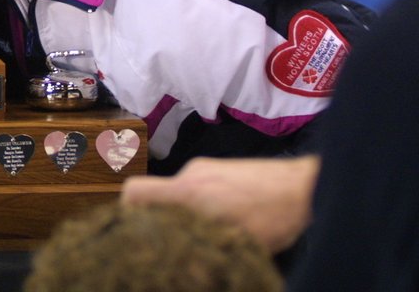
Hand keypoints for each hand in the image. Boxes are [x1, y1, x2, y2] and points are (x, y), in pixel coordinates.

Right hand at [120, 155, 318, 253]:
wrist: (309, 184)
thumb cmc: (275, 216)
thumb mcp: (239, 244)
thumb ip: (205, 249)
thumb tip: (187, 268)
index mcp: (187, 191)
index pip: (135, 191)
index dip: (125, 212)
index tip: (134, 233)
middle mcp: (190, 174)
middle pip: (160, 198)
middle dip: (166, 221)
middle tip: (182, 245)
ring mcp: (207, 167)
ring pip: (184, 195)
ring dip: (192, 215)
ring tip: (216, 236)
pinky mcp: (222, 167)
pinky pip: (201, 187)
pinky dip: (207, 205)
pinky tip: (233, 221)